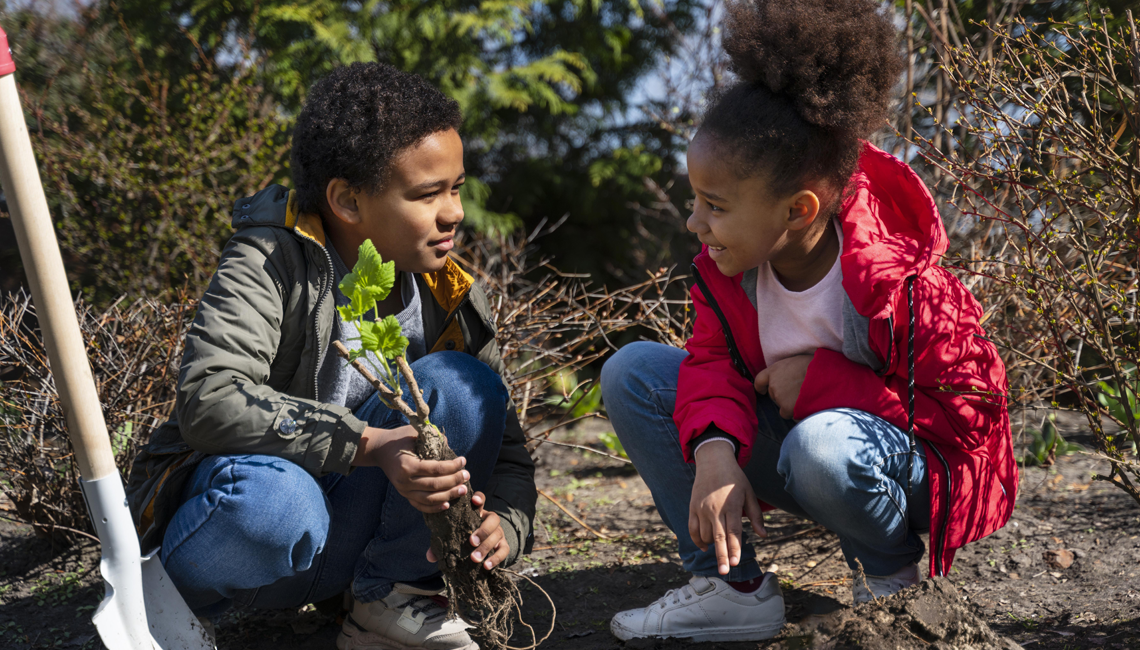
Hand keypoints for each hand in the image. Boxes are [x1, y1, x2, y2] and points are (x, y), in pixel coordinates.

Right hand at [353, 425, 468, 512]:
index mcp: (408, 465)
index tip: (463, 461)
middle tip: (467, 475)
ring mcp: (403, 490)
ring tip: (462, 490)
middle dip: (454, 481)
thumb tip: (450, 447)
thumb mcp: (415, 433)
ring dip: (448, 495)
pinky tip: (447, 504)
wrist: (379, 450)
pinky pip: (420, 506)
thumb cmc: (400, 438)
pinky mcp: (404, 495)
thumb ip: (433, 439)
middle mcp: (405, 481)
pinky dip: (434, 507)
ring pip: (430, 499)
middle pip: (435, 485)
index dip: (452, 466)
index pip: (436, 469)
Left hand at [426, 492, 508, 569]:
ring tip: (474, 558)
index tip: (474, 501)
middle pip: (493, 518)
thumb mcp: (453, 538)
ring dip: (486, 547)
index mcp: (476, 513)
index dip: (479, 498)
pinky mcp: (503, 545)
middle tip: (471, 542)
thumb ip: (442, 545)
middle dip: (483, 530)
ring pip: (498, 534)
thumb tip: (430, 556)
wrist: (482, 549)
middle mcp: (490, 520)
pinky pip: (505, 549)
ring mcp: (498, 532)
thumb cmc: (463, 538)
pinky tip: (486, 566)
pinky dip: (497, 558)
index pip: (480, 500)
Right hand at [689, 441, 765, 574]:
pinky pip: (692, 528)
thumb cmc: (734, 478)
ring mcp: (702, 508)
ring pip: (704, 535)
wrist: (713, 461)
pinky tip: (704, 547)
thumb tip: (762, 536)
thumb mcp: (749, 493)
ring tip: (720, 549)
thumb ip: (755, 515)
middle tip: (724, 571)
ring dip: (712, 546)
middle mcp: (715, 508)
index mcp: (732, 505)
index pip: (733, 532)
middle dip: (722, 556)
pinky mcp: (693, 507)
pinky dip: (697, 540)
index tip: (735, 563)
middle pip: (718, 537)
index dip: (734, 548)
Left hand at [753, 353, 813, 418]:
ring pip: (781, 405)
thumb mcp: (797, 361)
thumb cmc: (814, 366)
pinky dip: (795, 412)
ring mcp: (778, 397)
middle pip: (773, 395)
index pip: (760, 380)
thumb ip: (787, 370)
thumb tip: (789, 376)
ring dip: (790, 403)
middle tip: (797, 392)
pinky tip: (804, 405)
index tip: (763, 390)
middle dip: (782, 395)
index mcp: (775, 370)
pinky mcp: (786, 408)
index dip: (762, 387)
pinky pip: (788, 414)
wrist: (823, 376)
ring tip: (804, 397)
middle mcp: (773, 384)